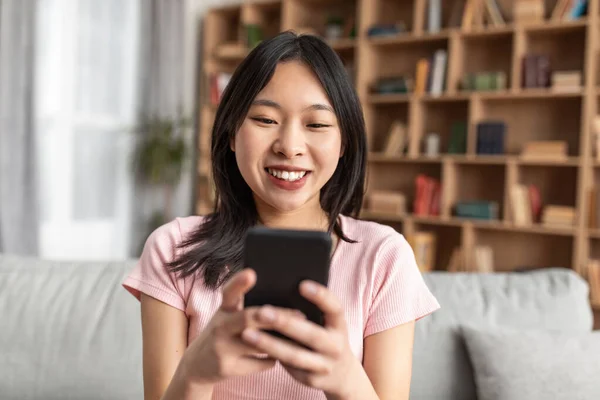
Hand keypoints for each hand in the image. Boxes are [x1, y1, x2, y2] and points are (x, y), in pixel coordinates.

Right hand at [181, 269, 305, 384]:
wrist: (197, 365)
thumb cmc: (223, 334)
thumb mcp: (227, 316)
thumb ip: (247, 307)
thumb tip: (283, 298)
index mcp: (223, 310)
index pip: (229, 293)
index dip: (239, 282)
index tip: (251, 273)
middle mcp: (219, 327)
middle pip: (248, 318)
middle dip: (275, 316)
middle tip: (300, 315)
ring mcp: (222, 349)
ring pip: (258, 343)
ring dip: (281, 340)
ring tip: (300, 334)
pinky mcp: (227, 368)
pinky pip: (261, 363)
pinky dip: (273, 359)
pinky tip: (279, 356)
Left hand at [239, 280, 359, 398]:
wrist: (341, 373)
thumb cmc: (325, 337)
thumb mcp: (327, 323)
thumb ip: (312, 310)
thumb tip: (280, 290)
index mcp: (340, 325)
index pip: (334, 308)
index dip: (321, 296)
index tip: (302, 285)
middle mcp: (336, 346)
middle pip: (311, 334)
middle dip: (285, 323)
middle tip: (262, 312)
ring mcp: (325, 365)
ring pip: (295, 355)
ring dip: (270, 344)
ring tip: (247, 333)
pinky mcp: (311, 379)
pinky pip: (289, 367)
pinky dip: (271, 356)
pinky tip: (254, 348)